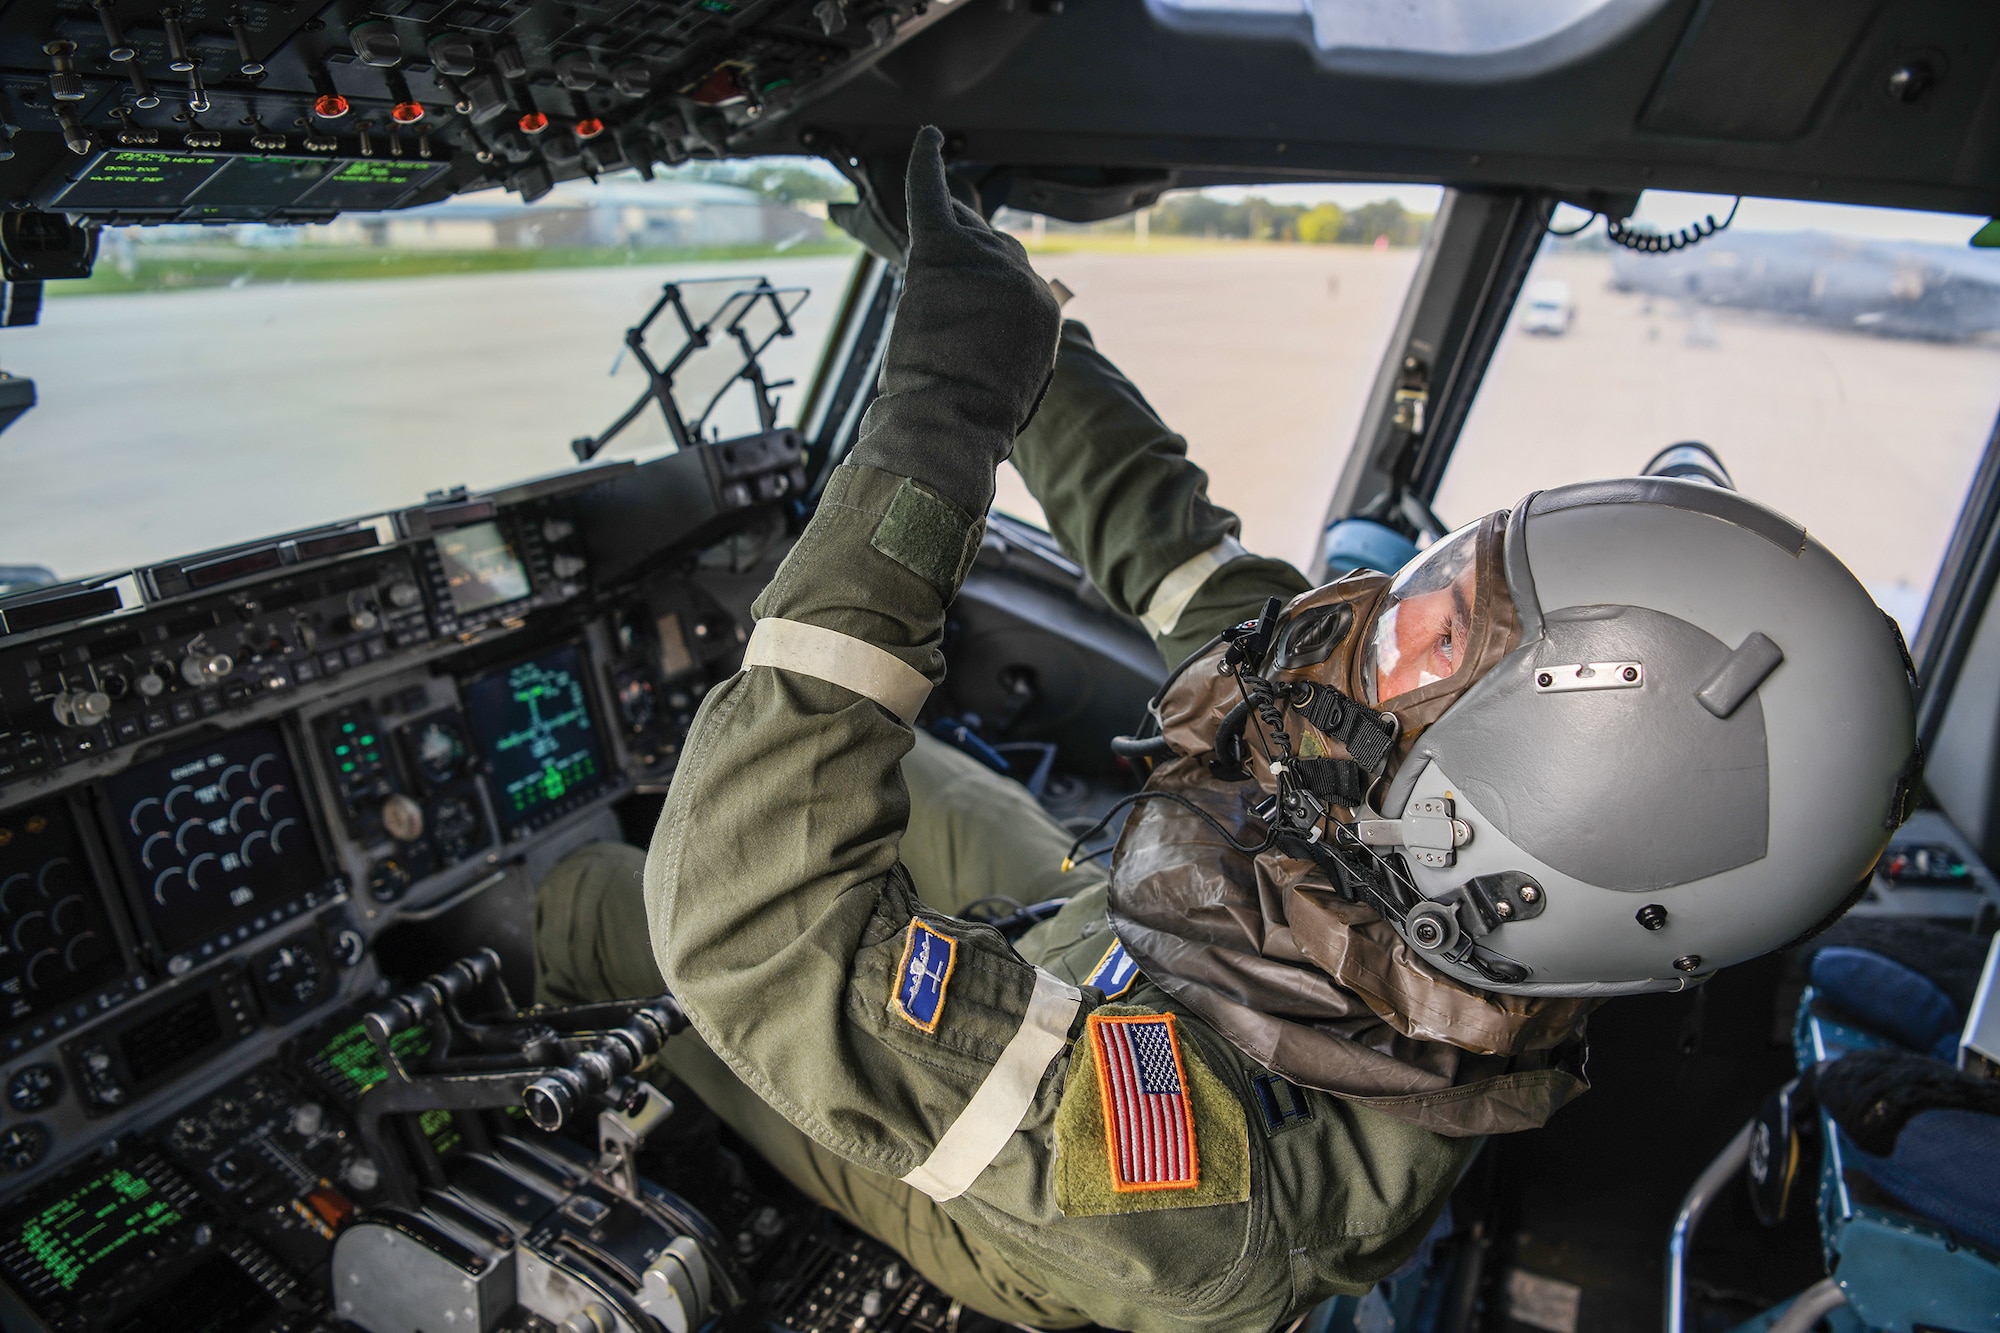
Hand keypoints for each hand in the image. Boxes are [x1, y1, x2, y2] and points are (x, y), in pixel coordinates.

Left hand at [847, 126, 1062, 514]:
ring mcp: (981, 261)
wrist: (949, 422)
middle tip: (946, 317)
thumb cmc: (975, 419)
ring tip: (935, 296)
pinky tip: (928, 136)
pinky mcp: (939, 253)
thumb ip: (1014, 342)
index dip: (984, 300)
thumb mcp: (1018, 385)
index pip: (1013, 280)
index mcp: (1043, 309)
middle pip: (990, 245)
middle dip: (966, 272)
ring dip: (948, 248)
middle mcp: (1020, 276)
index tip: (970, 327)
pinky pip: (931, 194)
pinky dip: (926, 162)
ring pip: (963, 227)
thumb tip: (1000, 326)